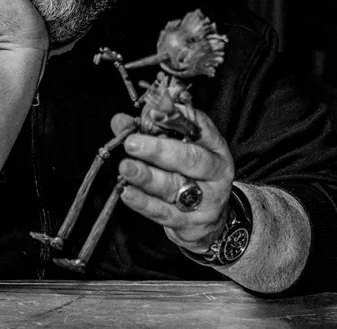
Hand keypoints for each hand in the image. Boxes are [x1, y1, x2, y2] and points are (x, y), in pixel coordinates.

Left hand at [114, 109, 234, 252]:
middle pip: (190, 159)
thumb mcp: (180, 149)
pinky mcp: (191, 223)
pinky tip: (127, 192)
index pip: (199, 127)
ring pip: (175, 186)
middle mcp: (215, 172)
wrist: (208, 221)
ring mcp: (206, 199)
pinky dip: (144, 203)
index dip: (176, 118)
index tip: (152, 113)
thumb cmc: (190, 176)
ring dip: (147, 176)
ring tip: (126, 167)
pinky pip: (164, 212)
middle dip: (159, 150)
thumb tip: (121, 121)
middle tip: (132, 143)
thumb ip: (151, 131)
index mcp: (215, 147)